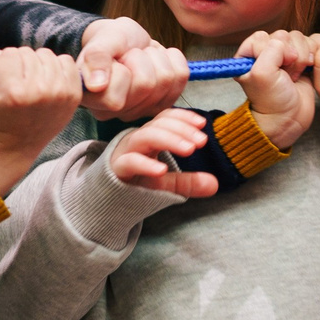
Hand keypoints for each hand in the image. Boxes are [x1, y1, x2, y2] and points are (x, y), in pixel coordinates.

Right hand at [0, 47, 82, 193]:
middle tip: (17, 83)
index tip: (2, 81)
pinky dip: (56, 66)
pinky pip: (66, 60)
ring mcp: (59, 93)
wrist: (16, 144)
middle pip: (28, 52)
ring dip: (37, 64)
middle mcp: (38, 92)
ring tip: (31, 81)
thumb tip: (0, 55)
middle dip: (19, 64)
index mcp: (13, 93)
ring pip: (46, 54)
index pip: (8, 53)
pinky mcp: (73, 94)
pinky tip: (47, 81)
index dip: (2, 65)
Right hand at [77, 16, 189, 120]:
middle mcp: (119, 113)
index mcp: (96, 102)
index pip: (117, 94)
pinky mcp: (165, 102)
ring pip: (166, 79)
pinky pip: (181, 76)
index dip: (121, 68)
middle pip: (146, 84)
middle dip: (140, 58)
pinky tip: (157, 60)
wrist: (125, 40)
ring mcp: (144, 110)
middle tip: (129, 55)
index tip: (113, 60)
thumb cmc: (109, 41)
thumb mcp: (100, 41)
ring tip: (141, 56)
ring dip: (155, 57)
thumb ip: (96, 58)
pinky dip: (171, 58)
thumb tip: (96, 86)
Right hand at [105, 107, 219, 198]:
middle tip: (201, 142)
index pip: (165, 118)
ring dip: (169, 140)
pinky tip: (162, 170)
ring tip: (189, 150)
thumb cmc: (136, 185)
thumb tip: (214, 184)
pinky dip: (146, 164)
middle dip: (181, 130)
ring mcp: (125, 154)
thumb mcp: (166, 183)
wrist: (105, 201)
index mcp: (149, 138)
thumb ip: (188, 182)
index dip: (183, 118)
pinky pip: (130, 162)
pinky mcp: (116, 170)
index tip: (202, 125)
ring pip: (145, 137)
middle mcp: (136, 141)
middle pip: (157, 125)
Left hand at [235, 32, 315, 148]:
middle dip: (288, 55)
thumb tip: (288, 46)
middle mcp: (265, 53)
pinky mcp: (300, 60)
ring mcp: (284, 56)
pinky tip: (305, 71)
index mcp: (248, 55)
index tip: (276, 67)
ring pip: (298, 38)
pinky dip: (310, 57)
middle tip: (285, 75)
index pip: (261, 36)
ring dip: (300, 57)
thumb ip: (271, 50)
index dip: (272, 49)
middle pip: (282, 36)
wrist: (289, 119)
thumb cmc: (271, 101)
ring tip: (294, 76)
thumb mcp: (262, 73)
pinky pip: (309, 45)